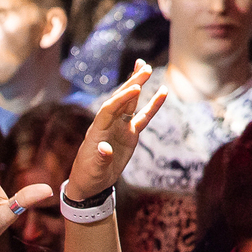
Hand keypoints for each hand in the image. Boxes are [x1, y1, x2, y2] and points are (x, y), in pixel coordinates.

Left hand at [66, 60, 166, 196]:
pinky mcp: (130, 133)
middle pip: (120, 100)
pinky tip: (162, 92)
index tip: (136, 88)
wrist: (90, 184)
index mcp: (97, 131)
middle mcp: (108, 125)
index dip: (121, 98)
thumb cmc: (88, 176)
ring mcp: (120, 127)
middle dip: (132, 83)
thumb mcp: (93, 170)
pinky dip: (152, 105)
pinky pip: (143, 117)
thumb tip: (104, 149)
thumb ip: (100, 158)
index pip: (109, 109)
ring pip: (130, 103)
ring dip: (137, 85)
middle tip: (144, 67)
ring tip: (146, 67)